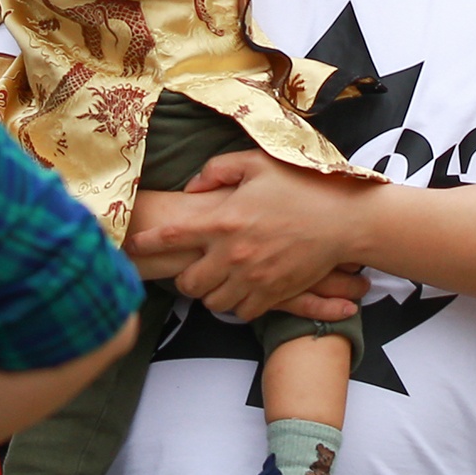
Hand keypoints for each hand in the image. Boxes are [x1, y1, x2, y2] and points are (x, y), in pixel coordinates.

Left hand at [126, 151, 376, 319]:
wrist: (344, 220)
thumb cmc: (302, 186)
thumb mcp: (257, 163)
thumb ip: (217, 171)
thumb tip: (191, 188)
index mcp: (224, 220)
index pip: (171, 236)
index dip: (146, 243)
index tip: (131, 246)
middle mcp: (233, 253)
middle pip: (187, 282)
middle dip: (183, 277)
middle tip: (189, 268)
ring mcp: (253, 277)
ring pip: (211, 302)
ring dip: (209, 292)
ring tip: (216, 279)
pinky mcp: (272, 293)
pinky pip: (241, 312)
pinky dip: (236, 304)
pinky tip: (240, 290)